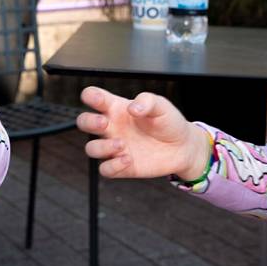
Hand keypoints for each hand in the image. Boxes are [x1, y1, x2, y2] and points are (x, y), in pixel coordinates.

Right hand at [76, 86, 212, 179]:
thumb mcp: (162, 105)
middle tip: (104, 123)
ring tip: (122, 144)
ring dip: (101, 147)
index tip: (100, 100)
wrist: (183, 147)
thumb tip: (132, 108)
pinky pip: (105, 169)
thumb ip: (147, 101)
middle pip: (83, 122)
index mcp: (117, 108)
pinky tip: (128, 159)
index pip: (93, 96)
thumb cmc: (168, 122)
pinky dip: (112, 166)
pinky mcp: (122, 166)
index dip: (90, 96)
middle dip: (88, 122)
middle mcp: (112, 127)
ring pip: (91, 148)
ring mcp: (115, 147)